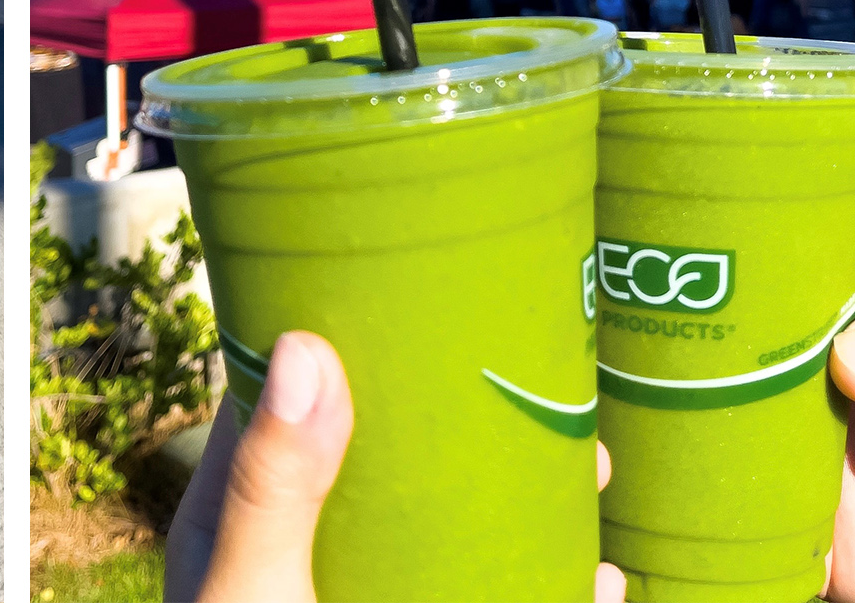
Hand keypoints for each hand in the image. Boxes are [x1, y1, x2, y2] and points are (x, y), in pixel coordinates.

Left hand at [163, 331, 625, 602]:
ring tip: (601, 466)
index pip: (289, 401)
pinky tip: (610, 579)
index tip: (426, 284)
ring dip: (527, 501)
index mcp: (244, 527)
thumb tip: (305, 346)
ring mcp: (377, 599)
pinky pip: (499, 594)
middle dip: (473, 421)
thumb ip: (274, 490)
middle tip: (561, 379)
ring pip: (452, 535)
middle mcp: (312, 560)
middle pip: (392, 463)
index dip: (348, 337)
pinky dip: (555, 586)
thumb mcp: (249, 597)